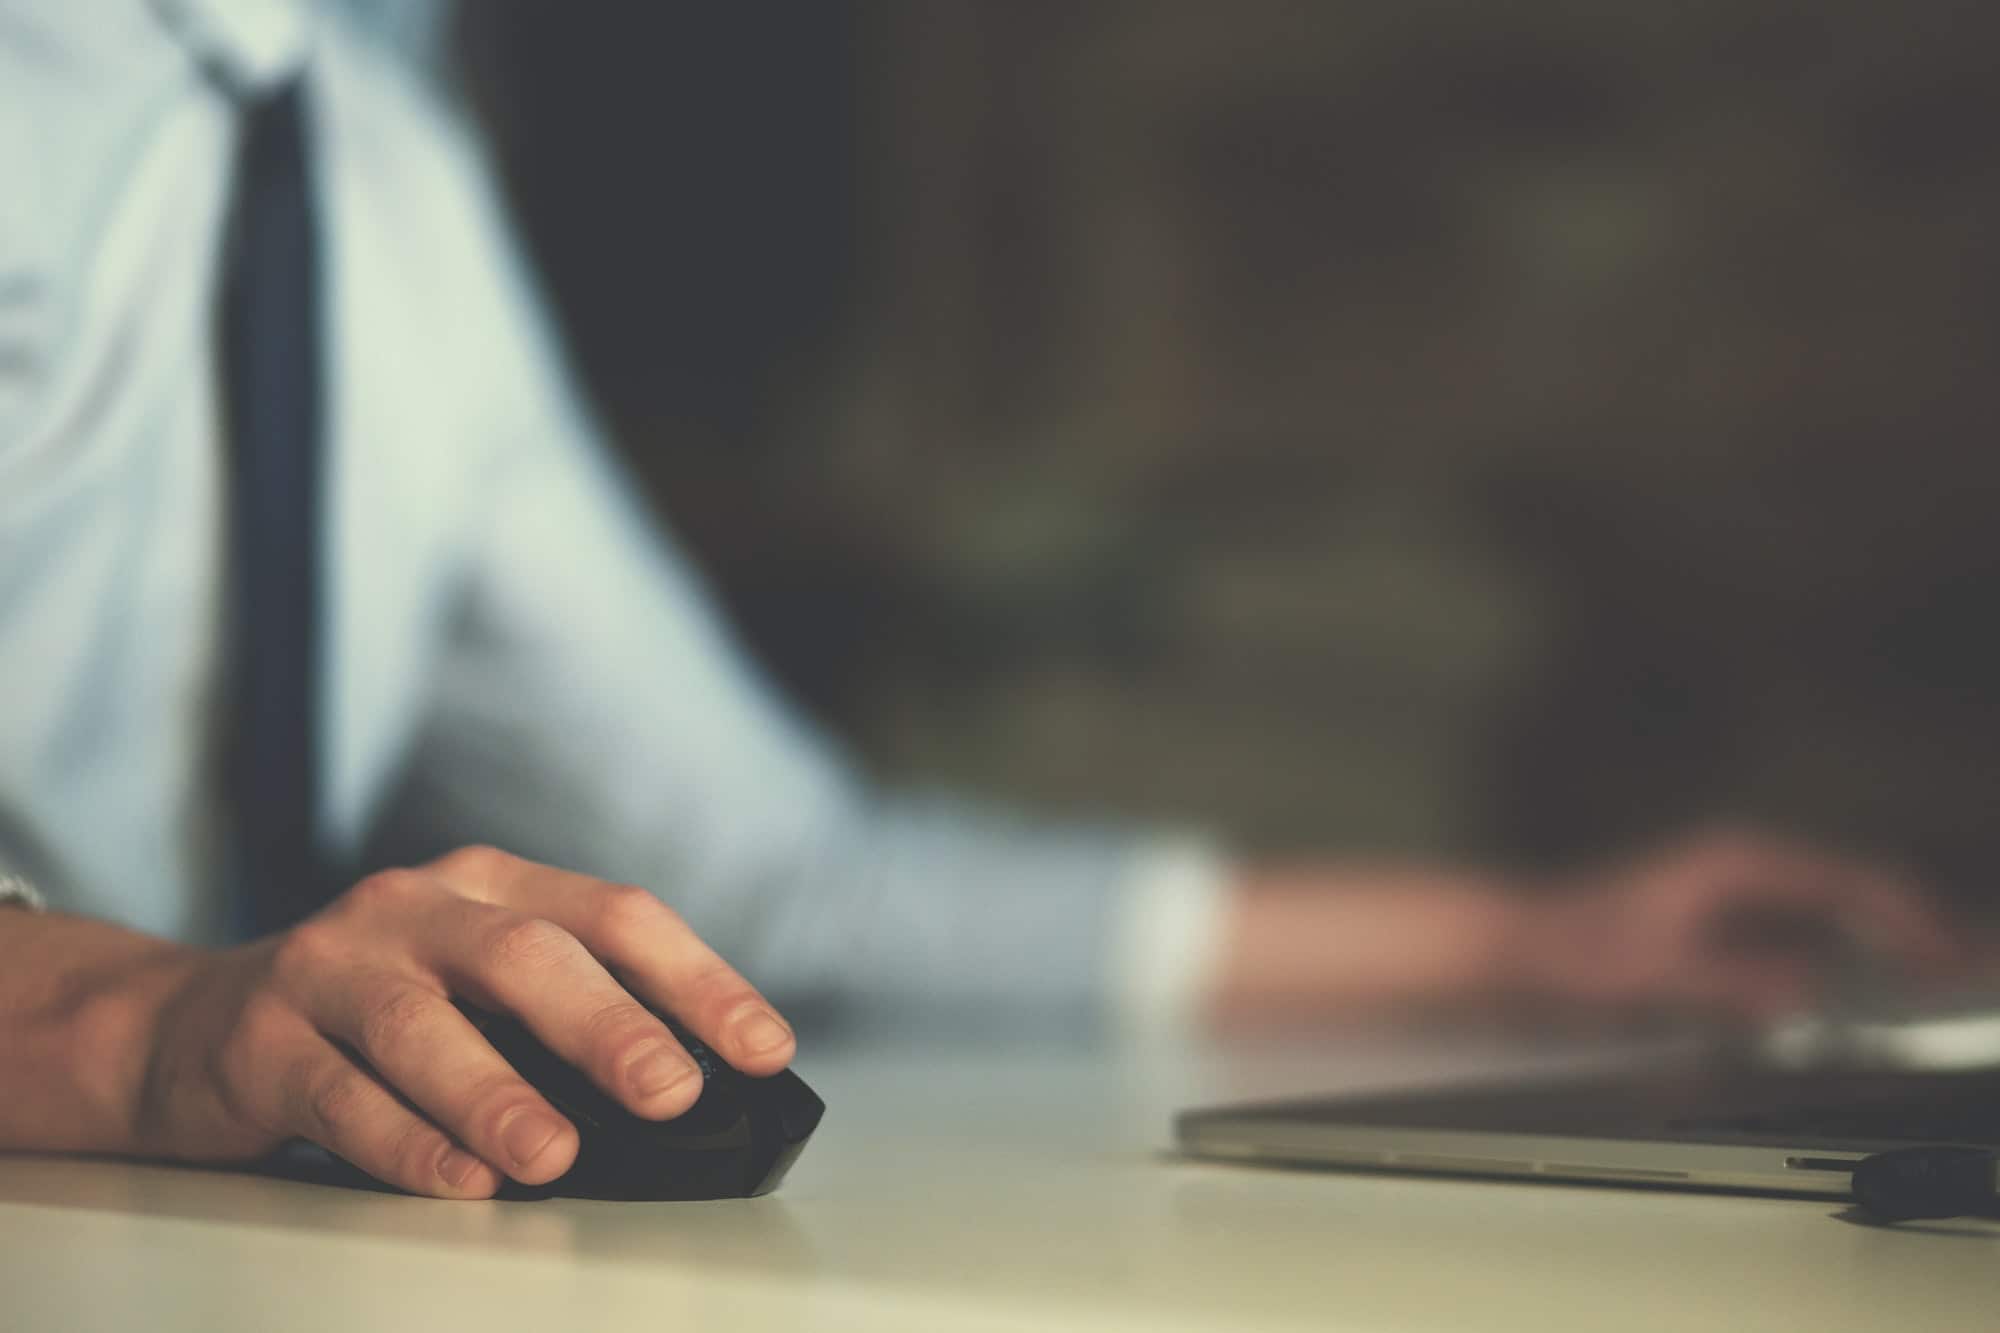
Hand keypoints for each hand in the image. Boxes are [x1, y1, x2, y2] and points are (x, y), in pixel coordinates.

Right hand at [124, 846, 793, 1198]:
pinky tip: (458, 1179)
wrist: (191, 1026)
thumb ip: (562, 1019)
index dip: (698, 980)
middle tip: (671, 1092)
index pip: (615, 915)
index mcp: (490, 886)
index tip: (762, 1049)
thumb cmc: (375, 1008)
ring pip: (421, 1024)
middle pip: (525, 955)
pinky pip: (339, 1095)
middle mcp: (412, 908)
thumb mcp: (474, 983)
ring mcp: (330, 966)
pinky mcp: (260, 1040)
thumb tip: (687, 1092)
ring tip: (555, 1156)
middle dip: (609, 1026)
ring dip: (497, 1094)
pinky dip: (405, 1142)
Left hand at [1512, 827, 1965, 1022]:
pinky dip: (1842, 957)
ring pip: (1833, 912)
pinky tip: (1859, 991)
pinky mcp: (1721, 924)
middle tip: (1967, 969)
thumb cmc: (1574, 951)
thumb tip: (1802, 991)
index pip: (1851, 883)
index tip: (1956, 955)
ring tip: (1936, 978)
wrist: (1519, 949)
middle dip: (1915, 927)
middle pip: (1853, 891)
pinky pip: (1801, 935)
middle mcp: (1740, 868)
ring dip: (1883, 942)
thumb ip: (1731, 983)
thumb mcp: (1656, 974)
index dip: (1913, 920)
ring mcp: (1731, 894)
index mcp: (1735, 865)